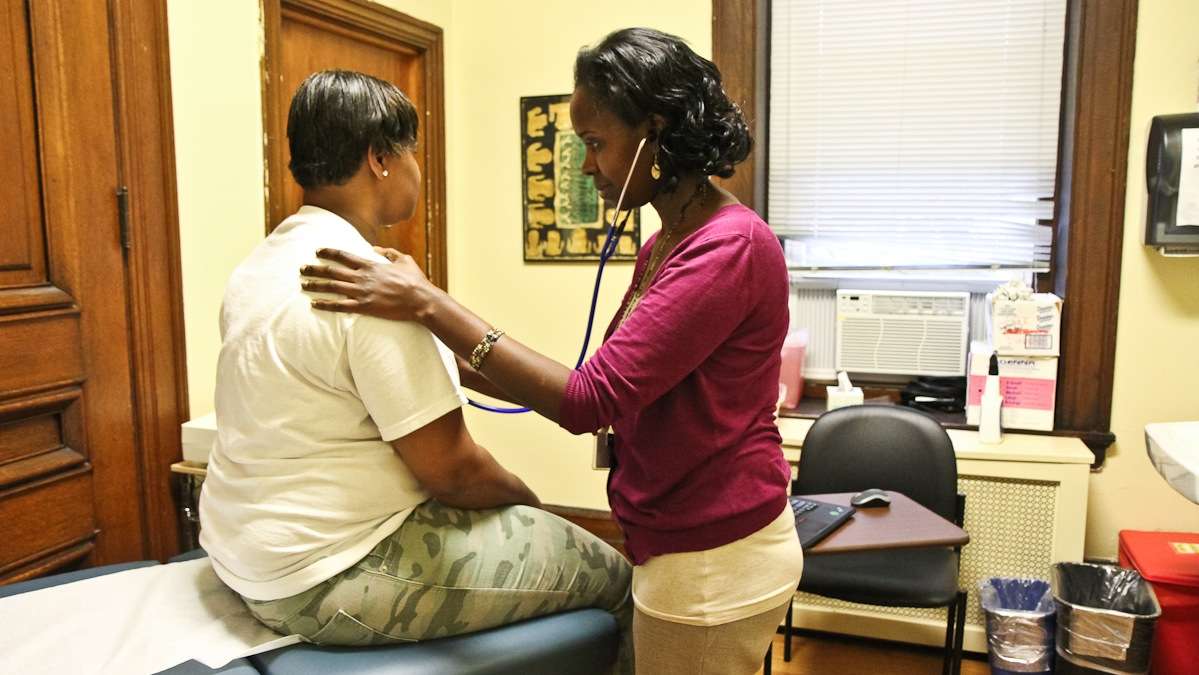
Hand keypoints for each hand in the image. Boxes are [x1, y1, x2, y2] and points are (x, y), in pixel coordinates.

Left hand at [301, 248, 436, 321]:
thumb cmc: (415, 280)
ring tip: (303, 284)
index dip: (329, 252)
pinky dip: (326, 304)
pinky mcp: (364, 307)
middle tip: (302, 268)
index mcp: (371, 265)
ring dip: (316, 285)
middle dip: (315, 269)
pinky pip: (340, 306)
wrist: (420, 300)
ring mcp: (362, 292)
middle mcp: (363, 277)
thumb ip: (389, 252)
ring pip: (333, 287)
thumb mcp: (404, 260)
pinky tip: (314, 304)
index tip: (317, 251)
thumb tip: (376, 248)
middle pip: (333, 271)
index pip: (344, 256)